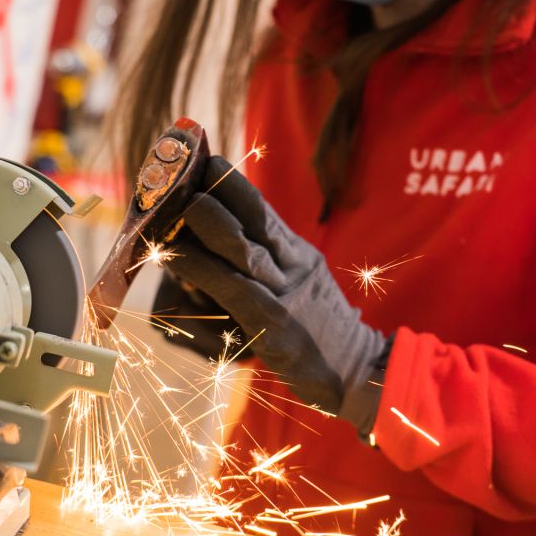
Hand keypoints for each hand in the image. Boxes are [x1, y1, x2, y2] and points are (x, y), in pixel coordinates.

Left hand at [160, 156, 388, 433]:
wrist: (359, 372)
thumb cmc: (323, 333)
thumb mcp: (305, 288)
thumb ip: (276, 267)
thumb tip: (232, 247)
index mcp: (300, 256)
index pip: (264, 211)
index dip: (233, 185)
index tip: (206, 163)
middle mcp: (295, 267)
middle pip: (255, 218)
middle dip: (219, 191)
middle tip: (186, 172)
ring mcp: (286, 294)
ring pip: (243, 248)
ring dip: (208, 223)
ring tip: (178, 205)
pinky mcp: (273, 324)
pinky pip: (232, 289)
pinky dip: (201, 269)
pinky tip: (175, 257)